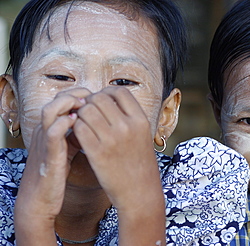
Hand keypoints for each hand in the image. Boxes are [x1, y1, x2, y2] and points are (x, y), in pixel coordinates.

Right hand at [14, 88, 89, 243]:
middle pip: (56, 99)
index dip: (79, 93)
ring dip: (68, 103)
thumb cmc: (55, 173)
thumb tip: (96, 123)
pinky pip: (52, 132)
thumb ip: (77, 134)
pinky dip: (64, 123)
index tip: (97, 96)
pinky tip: (77, 121)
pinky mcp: (48, 154)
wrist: (39, 198)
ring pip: (50, 111)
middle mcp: (45, 129)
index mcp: (50, 127)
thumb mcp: (67, 148)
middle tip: (94, 95)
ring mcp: (44, 140)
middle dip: (75, 93)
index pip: (62, 99)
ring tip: (85, 103)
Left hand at [73, 86, 164, 244]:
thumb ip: (128, 116)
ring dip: (81, 115)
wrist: (140, 191)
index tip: (102, 100)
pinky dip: (76, 129)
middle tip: (89, 112)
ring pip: (86, 112)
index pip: (119, 91)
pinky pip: (79, 129)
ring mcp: (112, 139)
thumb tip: (105, 97)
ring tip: (85, 124)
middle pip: (99, 98)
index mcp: (141, 120)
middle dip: (90, 102)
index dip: (106, 92)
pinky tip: (82, 135)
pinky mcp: (97, 153)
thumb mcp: (143, 135)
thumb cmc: (139, 162)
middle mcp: (127, 126)